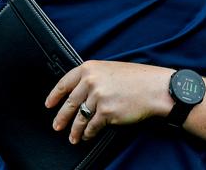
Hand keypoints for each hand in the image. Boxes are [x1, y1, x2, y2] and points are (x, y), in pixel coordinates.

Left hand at [45, 61, 173, 143]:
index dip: (54, 95)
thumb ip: (94, 78)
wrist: (156, 88)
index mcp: (90, 68)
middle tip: (57, 126)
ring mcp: (98, 97)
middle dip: (61, 117)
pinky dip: (88, 133)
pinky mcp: (106, 113)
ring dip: (74, 130)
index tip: (49, 104)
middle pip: (69, 103)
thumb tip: (80, 93)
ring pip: (79, 117)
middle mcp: (91, 81)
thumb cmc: (138, 79)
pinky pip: (91, 126)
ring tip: (73, 137)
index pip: (64, 82)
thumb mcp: (111, 69)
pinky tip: (88, 135)